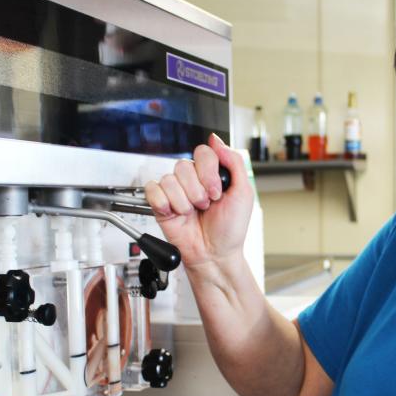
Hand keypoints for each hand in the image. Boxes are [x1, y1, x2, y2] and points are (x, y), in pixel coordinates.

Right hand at [144, 134, 252, 269]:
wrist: (215, 255)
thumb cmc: (230, 229)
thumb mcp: (243, 193)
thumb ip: (234, 162)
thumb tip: (217, 140)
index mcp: (211, 173)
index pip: (203, 153)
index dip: (208, 172)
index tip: (217, 192)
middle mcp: (192, 180)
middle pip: (184, 165)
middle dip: (197, 190)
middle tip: (205, 206)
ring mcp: (175, 191)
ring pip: (169, 179)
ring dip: (183, 201)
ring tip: (192, 213)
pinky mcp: (160, 204)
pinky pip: (153, 190)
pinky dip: (164, 202)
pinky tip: (175, 213)